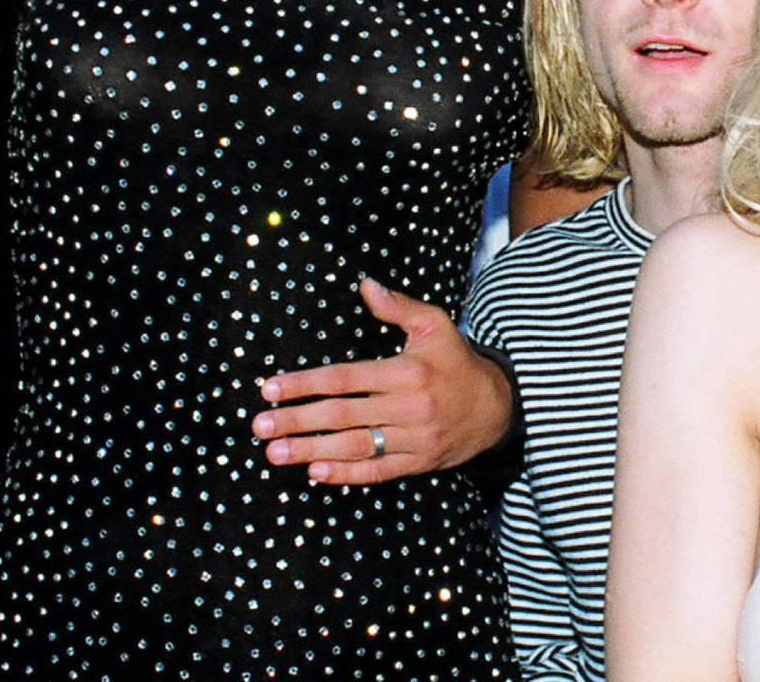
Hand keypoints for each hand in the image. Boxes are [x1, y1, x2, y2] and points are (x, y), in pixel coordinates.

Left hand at [251, 278, 512, 485]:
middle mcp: (409, 406)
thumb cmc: (456, 361)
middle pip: (343, 415)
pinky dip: (346, 474)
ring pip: (356, 446)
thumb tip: (365, 285)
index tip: (271, 388)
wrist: (498, 406)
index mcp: (407, 371)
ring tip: (275, 453)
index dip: (305, 384)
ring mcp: (415, 438)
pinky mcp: (420, 463)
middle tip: (261, 426)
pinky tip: (315, 473)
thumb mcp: (435, 325)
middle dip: (297, 421)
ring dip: (311, 451)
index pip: (345, 378)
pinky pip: (378, 472)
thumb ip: (398, 307)